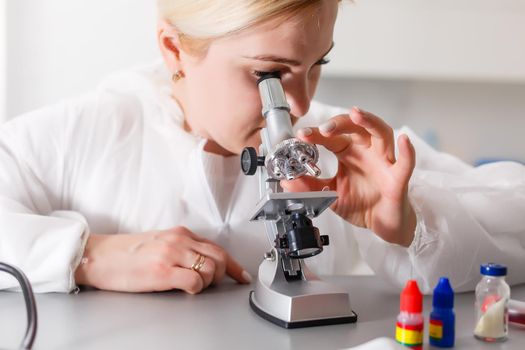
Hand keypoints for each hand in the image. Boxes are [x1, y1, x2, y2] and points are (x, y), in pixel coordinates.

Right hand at [74, 226, 250, 292]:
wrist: (99, 256)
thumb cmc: (126, 253)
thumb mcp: (160, 243)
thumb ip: (182, 248)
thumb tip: (202, 262)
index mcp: (180, 234)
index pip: (217, 247)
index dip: (233, 264)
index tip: (241, 274)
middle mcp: (179, 241)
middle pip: (219, 257)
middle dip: (224, 273)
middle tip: (214, 284)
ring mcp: (171, 255)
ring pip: (210, 268)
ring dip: (209, 282)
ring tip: (195, 287)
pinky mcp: (162, 271)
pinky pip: (194, 281)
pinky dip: (196, 289)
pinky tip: (185, 289)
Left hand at [281, 107, 416, 246]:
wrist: (382, 225)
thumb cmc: (362, 204)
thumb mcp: (329, 195)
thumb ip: (310, 187)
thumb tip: (287, 182)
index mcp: (350, 153)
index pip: (333, 136)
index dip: (317, 134)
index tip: (302, 135)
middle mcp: (367, 152)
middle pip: (356, 127)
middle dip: (339, 123)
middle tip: (324, 128)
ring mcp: (384, 162)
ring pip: (381, 133)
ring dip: (369, 122)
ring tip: (357, 114)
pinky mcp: (398, 178)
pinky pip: (405, 163)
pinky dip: (407, 151)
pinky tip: (404, 140)